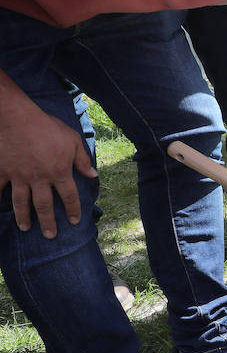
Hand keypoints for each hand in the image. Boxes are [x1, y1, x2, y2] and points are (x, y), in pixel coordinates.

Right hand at [0, 96, 96, 237]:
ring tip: (26, 228)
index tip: (75, 221)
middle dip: (48, 222)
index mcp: (59, 172)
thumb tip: (92, 175)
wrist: (16, 117)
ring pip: (21, 202)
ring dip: (24, 217)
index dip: (73, 210)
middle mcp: (39, 178)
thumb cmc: (47, 126)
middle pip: (44, 206)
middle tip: (50, 235)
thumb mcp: (72, 139)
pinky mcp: (2, 170)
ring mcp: (18, 176)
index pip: (69, 196)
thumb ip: (82, 159)